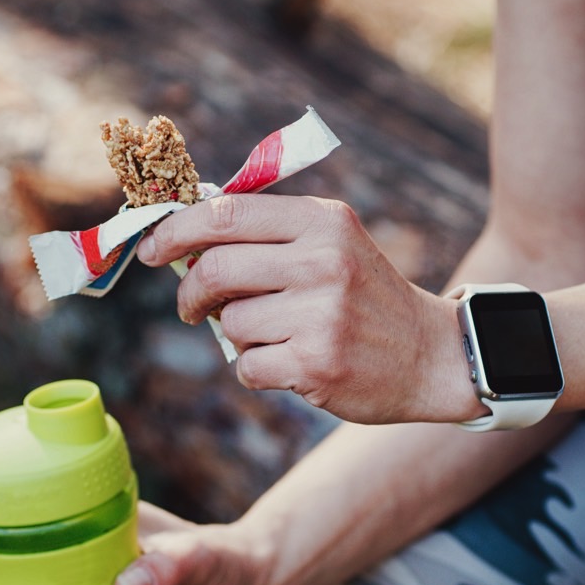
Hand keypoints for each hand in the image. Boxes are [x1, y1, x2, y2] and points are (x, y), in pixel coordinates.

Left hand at [137, 194, 483, 424]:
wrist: (431, 356)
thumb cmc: (366, 299)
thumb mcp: (333, 244)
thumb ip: (270, 234)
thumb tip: (182, 234)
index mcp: (321, 221)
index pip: (225, 213)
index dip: (175, 231)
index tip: (153, 250)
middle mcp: (322, 261)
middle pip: (215, 268)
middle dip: (190, 293)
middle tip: (193, 308)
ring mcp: (320, 314)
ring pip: (231, 323)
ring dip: (238, 337)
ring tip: (277, 337)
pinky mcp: (316, 363)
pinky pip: (247, 366)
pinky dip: (256, 370)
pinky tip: (292, 365)